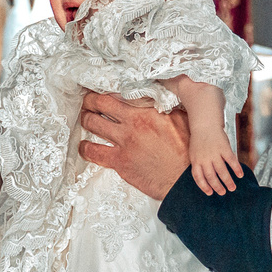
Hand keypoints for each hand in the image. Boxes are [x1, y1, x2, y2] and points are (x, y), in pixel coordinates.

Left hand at [77, 92, 191, 200]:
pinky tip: (84, 146)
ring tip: (85, 118)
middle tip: (87, 102)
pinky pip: (93, 152)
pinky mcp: (119, 162)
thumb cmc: (187, 152)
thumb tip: (161, 97)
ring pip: (92, 124)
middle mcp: (131, 124)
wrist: (184, 180)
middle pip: (100, 104)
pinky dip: (85, 148)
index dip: (107, 91)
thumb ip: (167, 107)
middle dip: (90, 101)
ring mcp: (123, 143)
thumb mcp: (183, 119)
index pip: (119, 94)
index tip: (102, 91)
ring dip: (85, 119)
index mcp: (147, 111)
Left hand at [188, 130, 242, 195]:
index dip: (204, 186)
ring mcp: (214, 153)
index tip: (210, 193)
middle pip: (211, 176)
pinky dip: (236, 169)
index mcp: (195, 161)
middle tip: (223, 193)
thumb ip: (199, 165)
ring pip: (221, 171)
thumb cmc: (200, 141)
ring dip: (227, 181)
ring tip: (232, 188)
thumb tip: (207, 180)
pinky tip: (240, 175)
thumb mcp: (194, 154)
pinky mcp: (224, 148)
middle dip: (217, 186)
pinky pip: (231, 161)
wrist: (205, 125)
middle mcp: (204, 159)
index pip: (198, 177)